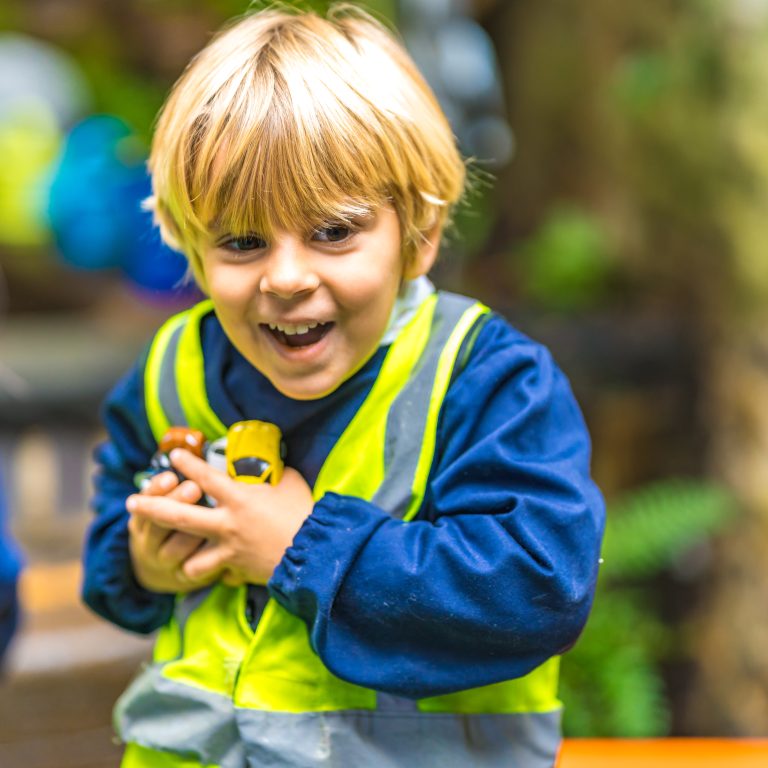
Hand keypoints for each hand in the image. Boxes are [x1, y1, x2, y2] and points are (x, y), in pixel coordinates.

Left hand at [126, 450, 313, 585]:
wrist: (314, 552)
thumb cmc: (304, 513)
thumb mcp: (290, 483)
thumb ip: (274, 475)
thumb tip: (270, 466)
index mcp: (240, 498)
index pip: (205, 476)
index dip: (187, 463)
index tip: (174, 454)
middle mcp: (227, 523)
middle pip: (178, 516)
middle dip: (151, 507)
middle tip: (131, 503)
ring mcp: (228, 549)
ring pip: (188, 557)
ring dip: (182, 556)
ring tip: (176, 554)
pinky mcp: (236, 568)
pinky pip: (215, 574)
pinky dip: (214, 573)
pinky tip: (215, 571)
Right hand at [128, 470, 210, 592]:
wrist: (162, 568)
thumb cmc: (170, 524)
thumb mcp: (161, 504)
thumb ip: (172, 487)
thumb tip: (185, 458)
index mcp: (141, 517)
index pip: (146, 499)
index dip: (157, 488)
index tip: (171, 475)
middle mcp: (147, 540)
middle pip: (159, 522)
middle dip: (176, 502)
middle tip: (193, 487)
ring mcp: (163, 560)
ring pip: (174, 548)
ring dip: (192, 533)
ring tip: (213, 520)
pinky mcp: (182, 576)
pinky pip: (193, 568)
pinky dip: (206, 560)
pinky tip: (222, 549)